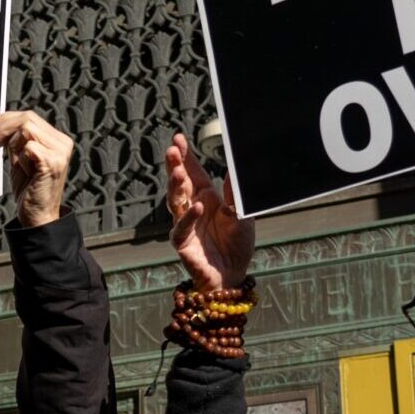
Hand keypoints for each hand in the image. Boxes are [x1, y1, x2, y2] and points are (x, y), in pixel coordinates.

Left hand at [0, 111, 72, 227]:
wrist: (36, 216)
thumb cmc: (28, 189)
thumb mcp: (20, 159)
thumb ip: (16, 141)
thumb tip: (0, 123)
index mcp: (57, 140)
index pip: (30, 117)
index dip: (7, 118)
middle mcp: (63, 143)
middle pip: (28, 118)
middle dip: (3, 127)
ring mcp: (60, 152)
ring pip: (27, 129)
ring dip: (13, 145)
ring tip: (16, 163)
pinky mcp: (53, 162)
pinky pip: (28, 147)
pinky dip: (21, 158)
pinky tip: (26, 172)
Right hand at [164, 133, 255, 292]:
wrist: (234, 274)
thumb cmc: (237, 245)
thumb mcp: (242, 215)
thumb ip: (235, 195)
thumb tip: (233, 170)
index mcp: (206, 198)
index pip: (193, 172)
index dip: (185, 156)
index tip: (178, 139)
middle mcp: (192, 208)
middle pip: (179, 182)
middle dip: (175, 165)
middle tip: (172, 149)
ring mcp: (185, 224)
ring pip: (174, 201)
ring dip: (175, 186)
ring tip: (178, 172)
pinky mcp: (182, 242)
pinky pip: (182, 228)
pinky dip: (188, 217)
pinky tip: (196, 206)